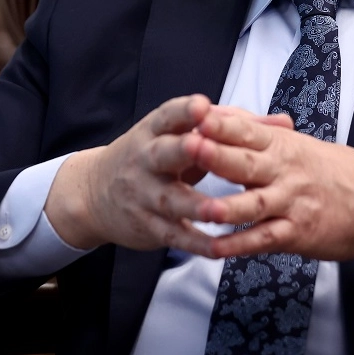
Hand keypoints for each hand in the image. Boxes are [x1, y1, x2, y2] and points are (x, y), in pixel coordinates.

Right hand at [44, 94, 217, 253]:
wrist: (93, 194)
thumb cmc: (146, 157)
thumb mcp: (165, 134)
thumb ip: (208, 126)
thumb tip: (259, 119)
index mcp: (153, 133)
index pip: (167, 116)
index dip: (184, 111)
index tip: (202, 106)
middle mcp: (146, 162)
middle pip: (164, 154)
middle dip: (182, 150)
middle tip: (199, 146)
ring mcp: (146, 196)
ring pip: (171, 201)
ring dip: (195, 206)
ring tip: (217, 210)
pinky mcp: (151, 227)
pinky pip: (175, 236)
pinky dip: (196, 244)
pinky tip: (218, 248)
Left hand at [186, 107, 353, 260]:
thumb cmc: (337, 170)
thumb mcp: (300, 144)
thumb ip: (262, 134)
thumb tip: (223, 117)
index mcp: (283, 145)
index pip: (247, 130)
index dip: (221, 123)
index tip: (195, 115)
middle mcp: (285, 171)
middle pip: (245, 162)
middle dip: (215, 155)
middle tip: (188, 148)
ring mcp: (291, 203)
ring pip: (253, 204)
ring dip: (226, 207)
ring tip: (201, 208)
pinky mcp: (298, 233)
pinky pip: (264, 239)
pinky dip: (240, 246)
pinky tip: (216, 249)